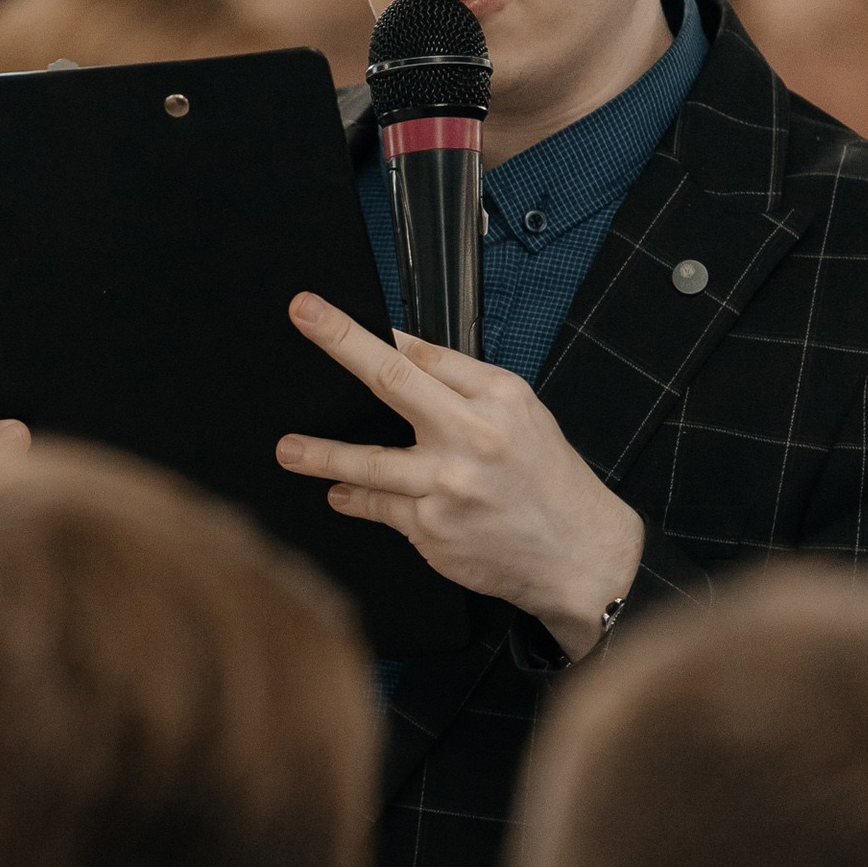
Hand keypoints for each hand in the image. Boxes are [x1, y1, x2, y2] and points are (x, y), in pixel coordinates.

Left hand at [276, 293, 644, 659]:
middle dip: (342, 342)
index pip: (423, 353)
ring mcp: (448, 486)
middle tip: (302, 316)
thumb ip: (464, 385)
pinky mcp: (432, 530)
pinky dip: (354, 499)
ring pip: (369, 461)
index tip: (328, 311)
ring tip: (287, 450)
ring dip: (321, 454)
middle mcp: (472, 436)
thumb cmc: (549, 480)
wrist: (579, 555)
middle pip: (392, 378)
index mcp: (498, 398)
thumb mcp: (522, 415)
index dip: (372, 332)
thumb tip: (402, 352)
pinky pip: (379, 507)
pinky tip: (338, 494)